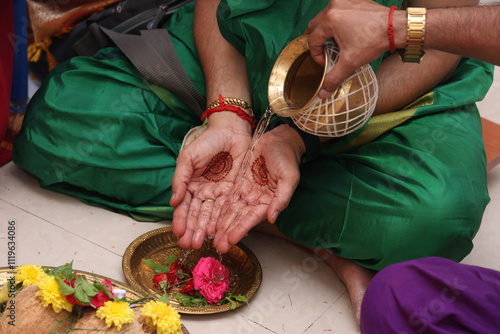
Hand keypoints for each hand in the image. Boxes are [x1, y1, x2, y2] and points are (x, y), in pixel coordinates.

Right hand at [170, 114, 251, 248]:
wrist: (231, 130)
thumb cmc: (207, 142)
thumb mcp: (188, 158)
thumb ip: (180, 180)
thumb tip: (173, 202)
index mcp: (191, 185)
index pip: (185, 207)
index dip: (181, 221)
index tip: (178, 234)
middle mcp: (205, 193)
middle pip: (198, 215)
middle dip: (193, 231)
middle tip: (191, 245)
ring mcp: (220, 193)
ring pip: (212, 216)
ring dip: (207, 230)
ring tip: (203, 243)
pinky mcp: (234, 192)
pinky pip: (228, 209)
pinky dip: (222, 221)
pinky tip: (217, 232)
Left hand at [213, 124, 303, 252]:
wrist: (278, 139)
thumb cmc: (287, 157)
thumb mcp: (289, 177)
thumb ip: (281, 198)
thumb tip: (272, 217)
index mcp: (270, 201)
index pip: (253, 218)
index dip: (241, 229)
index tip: (230, 240)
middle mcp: (256, 199)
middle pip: (239, 218)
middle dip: (228, 232)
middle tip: (217, 246)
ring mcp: (246, 191)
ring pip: (231, 210)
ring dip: (221, 224)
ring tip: (210, 237)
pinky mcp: (238, 183)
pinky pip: (227, 198)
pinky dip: (219, 208)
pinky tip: (209, 218)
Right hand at [306, 0, 389, 97]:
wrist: (395, 28)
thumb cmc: (374, 41)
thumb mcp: (350, 62)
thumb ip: (334, 77)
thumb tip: (322, 93)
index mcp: (329, 19)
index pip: (312, 39)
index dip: (317, 55)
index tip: (326, 62)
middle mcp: (334, 6)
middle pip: (315, 26)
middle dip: (318, 41)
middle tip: (325, 53)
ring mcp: (343, 1)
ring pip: (325, 17)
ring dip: (326, 31)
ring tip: (336, 44)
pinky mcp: (352, 0)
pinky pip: (337, 11)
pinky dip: (337, 22)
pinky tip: (346, 33)